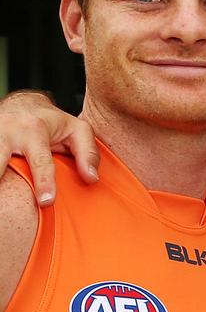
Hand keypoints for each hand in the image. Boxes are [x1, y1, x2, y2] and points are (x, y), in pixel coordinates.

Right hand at [0, 91, 98, 205]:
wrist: (21, 104)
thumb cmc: (54, 122)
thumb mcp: (78, 130)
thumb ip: (88, 153)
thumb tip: (91, 178)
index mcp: (34, 130)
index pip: (40, 160)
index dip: (44, 181)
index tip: (46, 202)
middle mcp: (8, 133)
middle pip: (0, 159)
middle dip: (0, 178)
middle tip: (3, 207)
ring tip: (1, 203)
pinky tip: (2, 193)